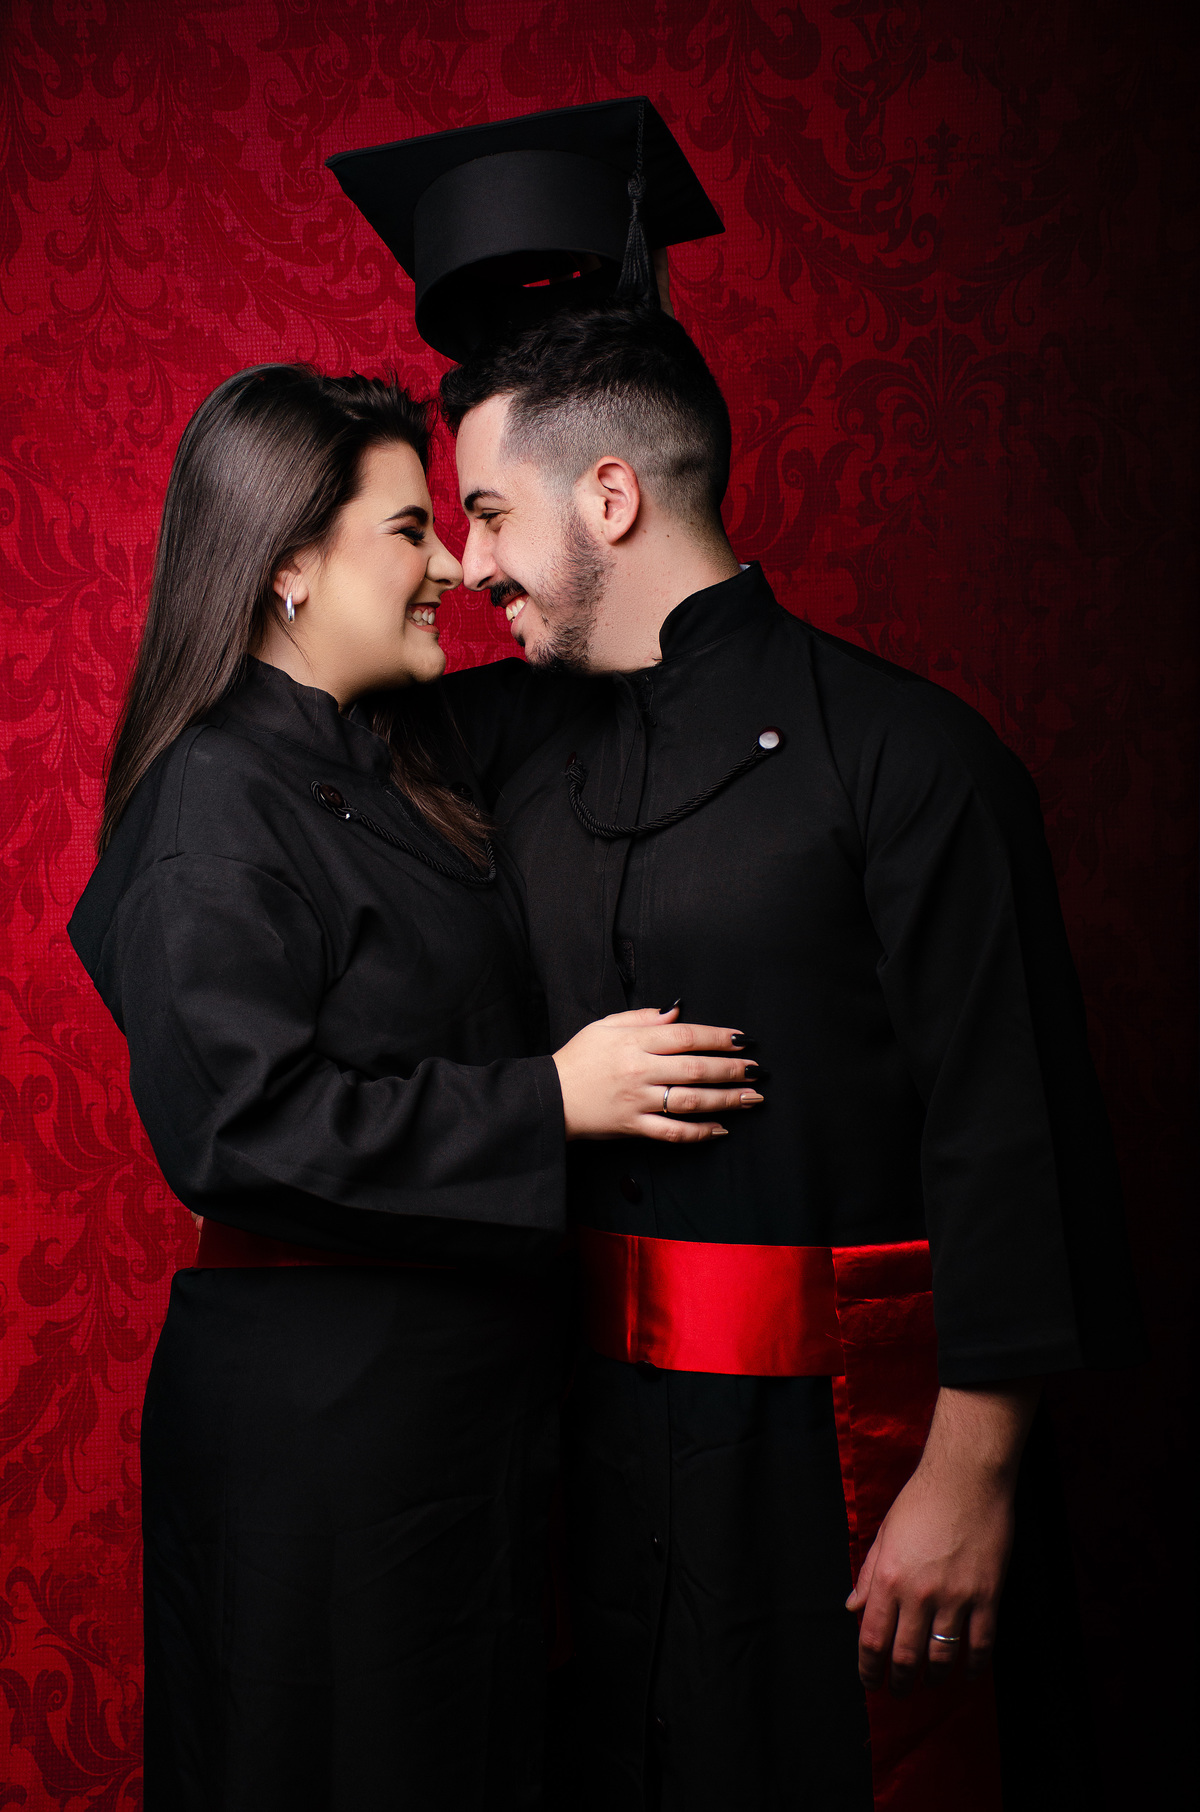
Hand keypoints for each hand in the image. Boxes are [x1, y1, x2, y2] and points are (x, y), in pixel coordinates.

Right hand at [553, 1005, 761, 1142]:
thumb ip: (642, 1017)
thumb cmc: (578, 1059)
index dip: (717, 1037)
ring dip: (725, 1100)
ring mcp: (638, 1101)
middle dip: (730, 1069)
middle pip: (695, 1068)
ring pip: (690, 1101)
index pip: (685, 1036)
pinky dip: (699, 1132)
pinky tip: (721, 1129)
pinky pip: (672, 1132)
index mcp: (633, 1042)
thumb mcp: (604, 1026)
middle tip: (755, 1070)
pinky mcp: (634, 1126)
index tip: (741, 1039)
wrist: (550, 1097)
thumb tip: (676, 1010)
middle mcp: (639, 1071)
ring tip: (750, 1098)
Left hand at [845, 1381, 1038, 1693]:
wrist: (966, 1478)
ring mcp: (955, 1597)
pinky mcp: (987, 1596)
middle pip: (906, 1657)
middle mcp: (919, 1593)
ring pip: (942, 1657)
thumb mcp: (885, 1534)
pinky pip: (980, 1644)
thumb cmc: (921, 1500)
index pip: (872, 1639)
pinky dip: (973, 1666)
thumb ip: (868, 1575)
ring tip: (931, 1683)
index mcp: (888, 1577)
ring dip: (934, 1678)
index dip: (869, 1668)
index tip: (870, 1680)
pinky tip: (967, 1673)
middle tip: (900, 1691)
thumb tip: (852, 1608)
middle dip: (900, 1682)